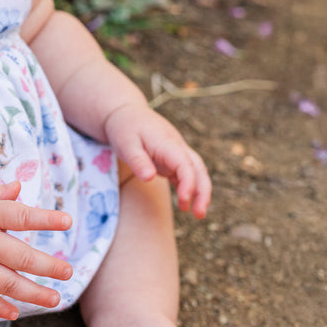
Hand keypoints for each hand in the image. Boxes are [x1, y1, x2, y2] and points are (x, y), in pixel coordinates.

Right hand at [0, 178, 72, 320]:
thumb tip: (20, 188)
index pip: (23, 216)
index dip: (47, 219)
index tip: (68, 222)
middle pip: (22, 257)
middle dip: (48, 266)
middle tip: (68, 273)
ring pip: (7, 283)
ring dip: (32, 293)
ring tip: (54, 299)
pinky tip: (14, 314)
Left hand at [103, 103, 211, 217]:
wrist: (124, 113)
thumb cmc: (124, 128)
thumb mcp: (125, 144)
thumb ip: (138, 160)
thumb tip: (149, 178)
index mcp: (167, 142)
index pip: (185, 164)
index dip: (189, 183)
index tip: (184, 200)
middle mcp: (176, 147)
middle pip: (198, 168)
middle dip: (202, 191)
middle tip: (198, 214)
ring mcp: (175, 152)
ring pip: (195, 171)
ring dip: (199, 191)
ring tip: (196, 214)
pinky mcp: (171, 158)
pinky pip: (185, 173)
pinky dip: (188, 187)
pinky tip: (185, 203)